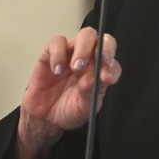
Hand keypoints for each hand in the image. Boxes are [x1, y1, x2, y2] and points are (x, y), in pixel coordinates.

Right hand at [10, 28, 121, 158]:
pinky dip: (58, 54)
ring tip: (74, 69)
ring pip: (81, 35)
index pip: (112, 55)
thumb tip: (103, 74)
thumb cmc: (69, 113)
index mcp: (101, 70)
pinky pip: (55, 43)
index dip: (112, 61)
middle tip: (92, 65)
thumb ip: (94, 90)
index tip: (106, 75)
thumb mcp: (86, 107)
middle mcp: (89, 59)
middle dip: (99, 47)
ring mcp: (70, 55)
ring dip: (80, 49)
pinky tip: (57, 71)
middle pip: (100, 38)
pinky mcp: (50, 56)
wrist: (45, 123)